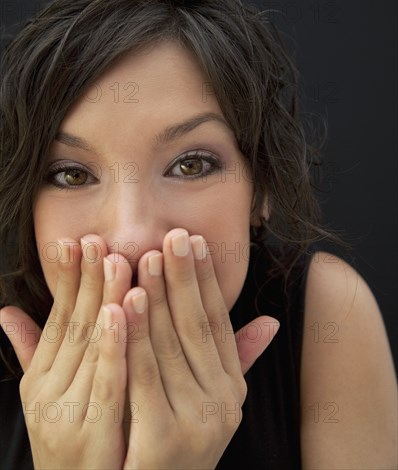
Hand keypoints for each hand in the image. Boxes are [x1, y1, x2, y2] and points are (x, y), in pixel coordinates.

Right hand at [1, 236, 132, 468]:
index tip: (76, 241)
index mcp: (42, 378)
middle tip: (98, 238)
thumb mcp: (46, 395)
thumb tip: (6, 311)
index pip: (57, 318)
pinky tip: (121, 312)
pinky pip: (105, 384)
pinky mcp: (91, 437)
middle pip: (74, 324)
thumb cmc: (71, 441)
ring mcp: (67, 415)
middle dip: (88, 277)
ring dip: (104, 298)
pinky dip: (111, 346)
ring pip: (90, 347)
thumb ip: (32, 350)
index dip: (68, 279)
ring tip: (116, 259)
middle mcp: (48, 392)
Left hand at [121, 228, 278, 468]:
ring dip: (157, 298)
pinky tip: (120, 304)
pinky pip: (142, 378)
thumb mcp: (213, 400)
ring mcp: (197, 422)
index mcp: (231, 387)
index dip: (205, 280)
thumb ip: (238, 359)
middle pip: (196, 327)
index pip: (217, 322)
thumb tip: (272, 322)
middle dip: (183, 277)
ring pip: (170, 346)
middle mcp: (222, 402)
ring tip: (146, 258)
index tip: (194, 241)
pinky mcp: (164, 440)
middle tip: (171, 235)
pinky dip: (132, 338)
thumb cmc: (177, 441)